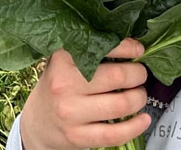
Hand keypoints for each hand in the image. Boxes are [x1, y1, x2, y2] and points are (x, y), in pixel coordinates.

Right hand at [20, 38, 150, 149]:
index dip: (128, 48)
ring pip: (122, 104)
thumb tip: (130, 44)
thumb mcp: (63, 63)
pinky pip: (116, 133)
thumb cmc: (57, 87)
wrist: (37, 123)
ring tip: (138, 95)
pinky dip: (136, 126)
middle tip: (139, 75)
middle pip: (119, 76)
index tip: (139, 50)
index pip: (103, 48)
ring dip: (139, 98)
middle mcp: (64, 85)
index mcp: (62, 60)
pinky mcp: (77, 136)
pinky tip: (143, 120)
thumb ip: (88, 51)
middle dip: (138, 75)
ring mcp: (70, 112)